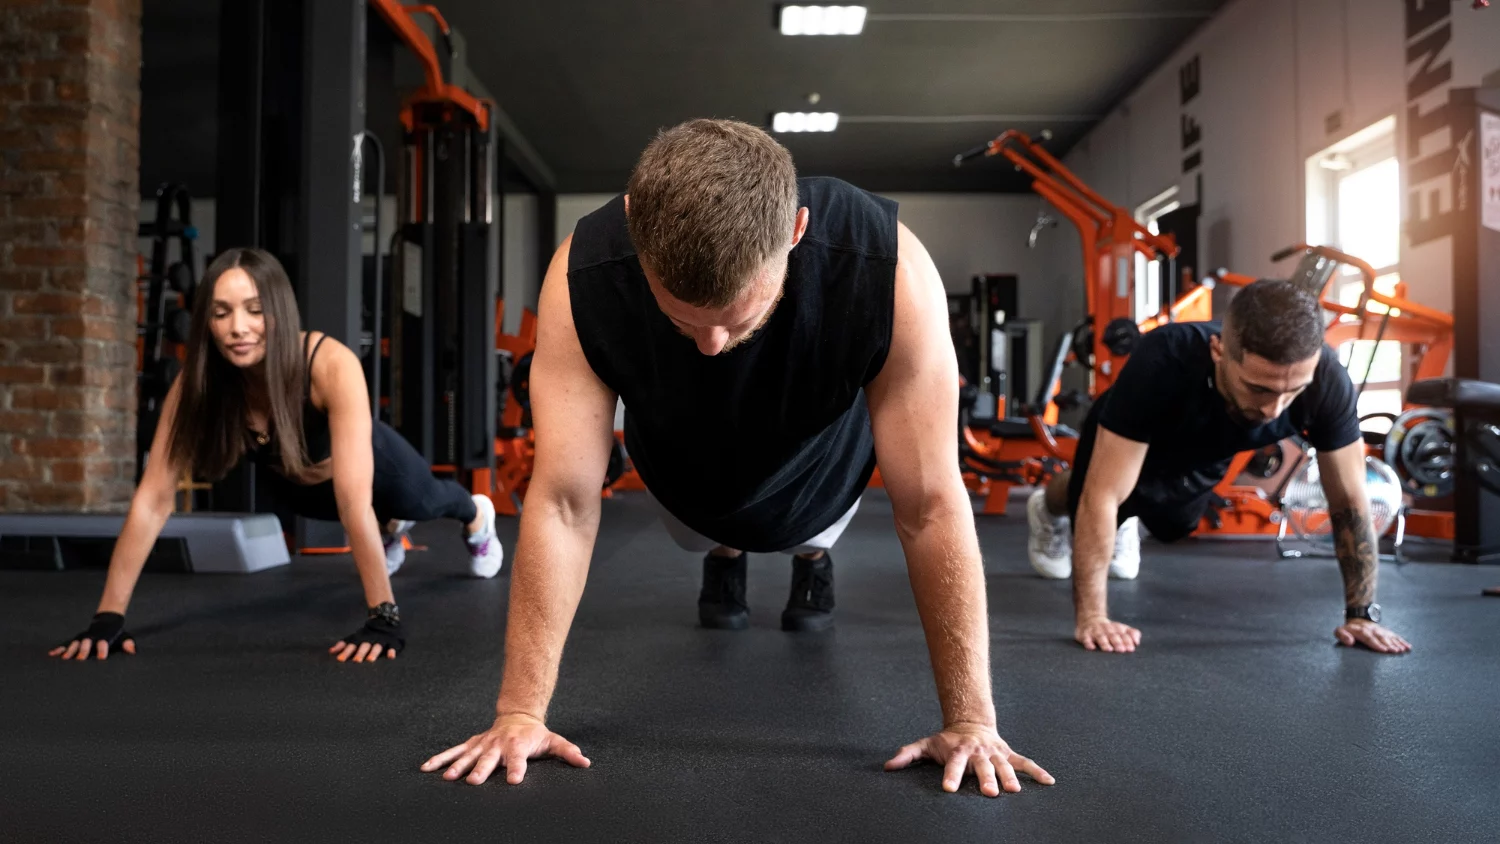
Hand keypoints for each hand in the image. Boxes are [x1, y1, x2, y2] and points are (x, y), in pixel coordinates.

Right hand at [49, 612, 136, 660]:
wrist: (107, 621)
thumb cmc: (116, 634)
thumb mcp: (124, 637)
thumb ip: (128, 643)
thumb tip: (132, 651)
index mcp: (104, 637)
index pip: (103, 643)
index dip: (102, 649)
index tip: (101, 658)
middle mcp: (92, 638)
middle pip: (86, 643)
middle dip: (83, 650)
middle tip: (80, 659)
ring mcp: (82, 638)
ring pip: (75, 643)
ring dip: (70, 650)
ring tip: (65, 658)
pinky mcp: (76, 640)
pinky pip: (66, 644)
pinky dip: (59, 649)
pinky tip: (51, 654)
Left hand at [330, 615, 402, 662]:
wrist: (384, 617)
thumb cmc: (367, 633)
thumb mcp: (354, 637)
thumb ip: (343, 645)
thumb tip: (330, 652)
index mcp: (360, 639)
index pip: (351, 646)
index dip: (346, 652)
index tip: (340, 659)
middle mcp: (370, 640)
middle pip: (364, 647)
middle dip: (360, 653)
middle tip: (356, 661)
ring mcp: (381, 640)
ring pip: (377, 647)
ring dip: (374, 653)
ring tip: (370, 660)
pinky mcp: (391, 641)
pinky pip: (392, 647)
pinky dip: (391, 651)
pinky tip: (390, 656)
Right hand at [421, 713, 590, 784]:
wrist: (517, 716)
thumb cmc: (535, 735)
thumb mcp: (553, 741)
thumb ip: (567, 752)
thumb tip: (585, 763)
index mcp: (518, 746)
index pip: (518, 759)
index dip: (517, 769)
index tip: (515, 781)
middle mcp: (497, 745)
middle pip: (489, 759)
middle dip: (482, 770)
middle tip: (473, 781)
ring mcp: (482, 744)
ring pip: (468, 755)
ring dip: (457, 766)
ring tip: (449, 777)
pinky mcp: (471, 744)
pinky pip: (453, 751)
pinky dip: (439, 759)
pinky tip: (426, 768)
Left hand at [885, 723, 1053, 795]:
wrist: (970, 723)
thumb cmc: (946, 741)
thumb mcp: (926, 744)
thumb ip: (908, 754)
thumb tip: (888, 767)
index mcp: (958, 750)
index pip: (953, 763)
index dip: (951, 775)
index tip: (948, 788)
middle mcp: (978, 752)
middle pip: (982, 766)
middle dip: (985, 779)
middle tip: (988, 793)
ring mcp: (995, 752)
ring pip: (1004, 765)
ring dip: (1009, 777)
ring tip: (1014, 791)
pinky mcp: (1009, 754)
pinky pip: (1025, 762)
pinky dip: (1037, 771)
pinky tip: (1049, 782)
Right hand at [1075, 616, 1140, 652]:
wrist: (1090, 618)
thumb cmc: (1110, 629)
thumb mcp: (1122, 629)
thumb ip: (1133, 634)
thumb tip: (1137, 642)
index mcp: (1117, 628)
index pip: (1123, 634)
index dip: (1127, 641)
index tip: (1131, 649)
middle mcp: (1106, 629)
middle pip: (1112, 635)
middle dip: (1117, 642)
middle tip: (1121, 650)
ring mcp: (1095, 631)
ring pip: (1100, 636)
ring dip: (1104, 642)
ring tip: (1109, 649)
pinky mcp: (1084, 634)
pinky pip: (1086, 638)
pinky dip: (1088, 643)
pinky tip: (1091, 647)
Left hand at [1335, 619, 1410, 653]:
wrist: (1359, 620)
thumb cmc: (1349, 630)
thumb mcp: (1340, 631)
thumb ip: (1342, 635)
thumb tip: (1349, 642)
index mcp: (1361, 631)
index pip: (1369, 637)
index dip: (1376, 644)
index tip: (1383, 650)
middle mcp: (1373, 630)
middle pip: (1381, 637)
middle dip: (1388, 644)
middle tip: (1395, 651)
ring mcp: (1381, 631)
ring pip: (1389, 637)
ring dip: (1396, 643)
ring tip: (1402, 650)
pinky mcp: (1387, 632)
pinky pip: (1396, 637)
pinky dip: (1402, 642)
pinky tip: (1408, 647)